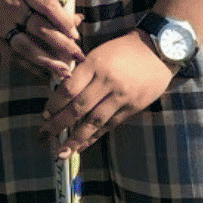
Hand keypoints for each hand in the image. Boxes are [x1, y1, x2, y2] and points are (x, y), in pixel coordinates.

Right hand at [0, 0, 85, 75]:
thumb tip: (78, 20)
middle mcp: (12, 7)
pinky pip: (12, 55)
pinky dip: (30, 65)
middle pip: (39, 28)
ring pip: (25, 46)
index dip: (63, 20)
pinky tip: (45, 73)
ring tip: (64, 71)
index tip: (76, 35)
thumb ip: (52, 5)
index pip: (47, 5)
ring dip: (47, 61)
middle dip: (61, 44)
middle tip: (78, 56)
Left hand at [47, 34, 171, 155]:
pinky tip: (82, 146)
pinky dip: (94, 137)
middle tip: (43, 137)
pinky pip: (110, 125)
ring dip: (75, 139)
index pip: (68, 89)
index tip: (44, 116)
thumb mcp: (99, 54)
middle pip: (77, 108)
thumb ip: (82, 73)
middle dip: (58, 125)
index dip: (53, 106)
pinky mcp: (133, 107)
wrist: (159, 49)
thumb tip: (61, 96)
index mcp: (95, 65)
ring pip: (93, 121)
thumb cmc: (124, 50)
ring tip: (61, 152)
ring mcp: (121, 96)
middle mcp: (107, 81)